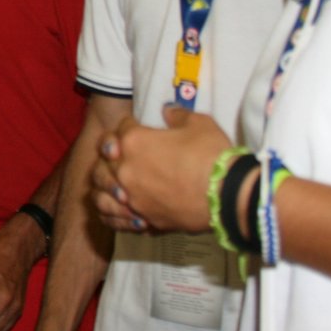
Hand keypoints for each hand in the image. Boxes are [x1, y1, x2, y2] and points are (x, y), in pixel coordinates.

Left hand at [94, 107, 231, 232]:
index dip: (130, 126)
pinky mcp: (143, 218)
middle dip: (111, 155)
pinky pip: (115, 217)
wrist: (229, 194)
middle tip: (122, 155)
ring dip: (104, 185)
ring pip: (102, 190)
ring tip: (113, 184)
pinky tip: (117, 210)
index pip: (121, 128)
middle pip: (104, 160)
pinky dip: (112, 213)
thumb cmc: (212, 155)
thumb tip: (168, 112)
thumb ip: (177, 115)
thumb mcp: (198, 123)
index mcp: (134, 141)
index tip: (139, 128)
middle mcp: (126, 169)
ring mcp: (132, 197)